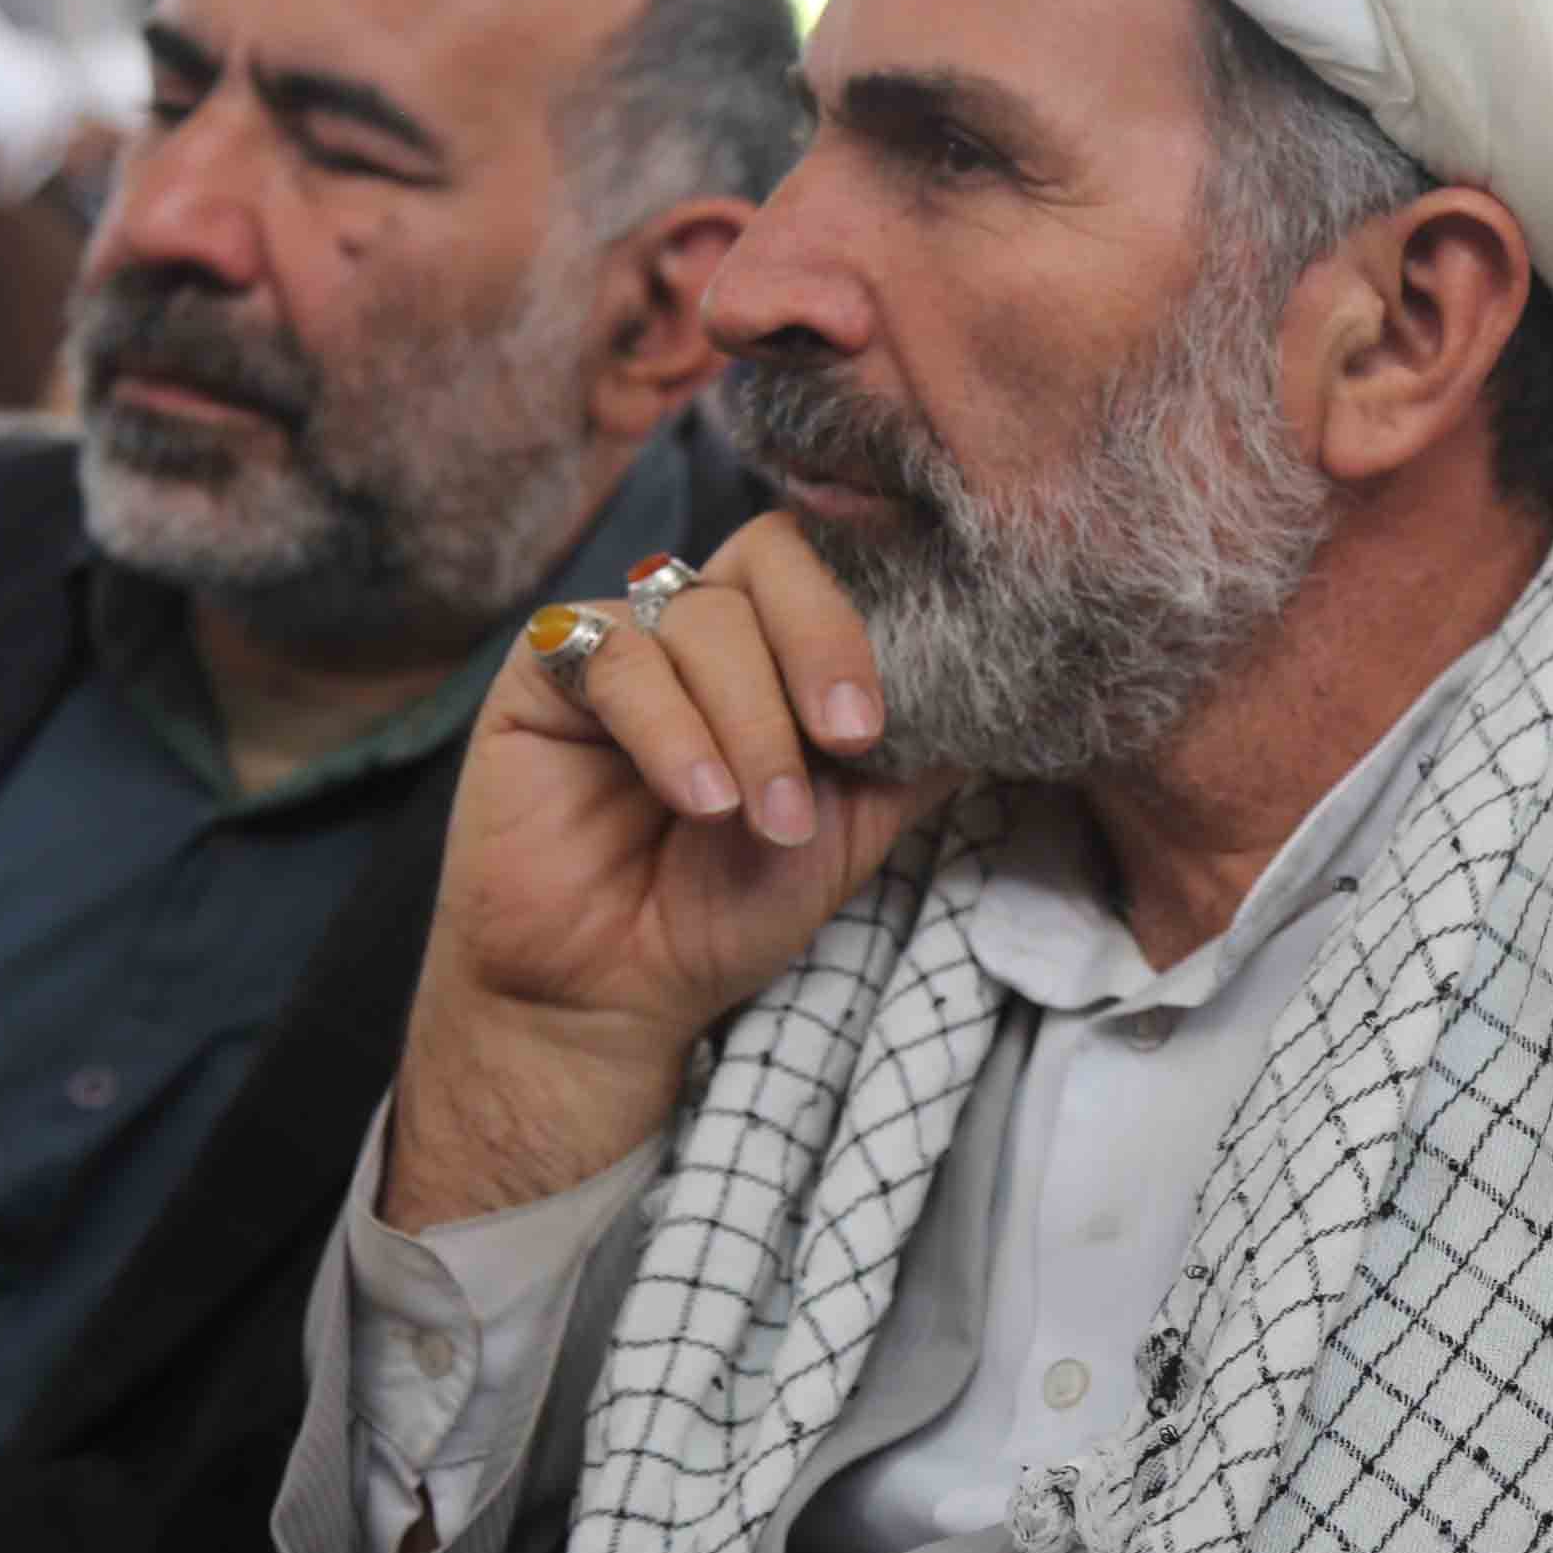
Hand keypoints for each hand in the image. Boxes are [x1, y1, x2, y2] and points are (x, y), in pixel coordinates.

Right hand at [389, 512, 960, 1230]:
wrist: (615, 993)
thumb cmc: (726, 908)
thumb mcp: (851, 831)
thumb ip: (916, 756)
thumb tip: (1008, 691)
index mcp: (775, 645)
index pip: (829, 567)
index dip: (863, 621)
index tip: (879, 724)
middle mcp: (700, 624)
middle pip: (770, 559)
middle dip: (821, 645)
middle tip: (845, 741)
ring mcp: (622, 637)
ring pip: (702, 617)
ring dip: (750, 722)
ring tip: (762, 821)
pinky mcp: (544, 668)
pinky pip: (618, 658)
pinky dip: (673, 728)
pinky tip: (701, 799)